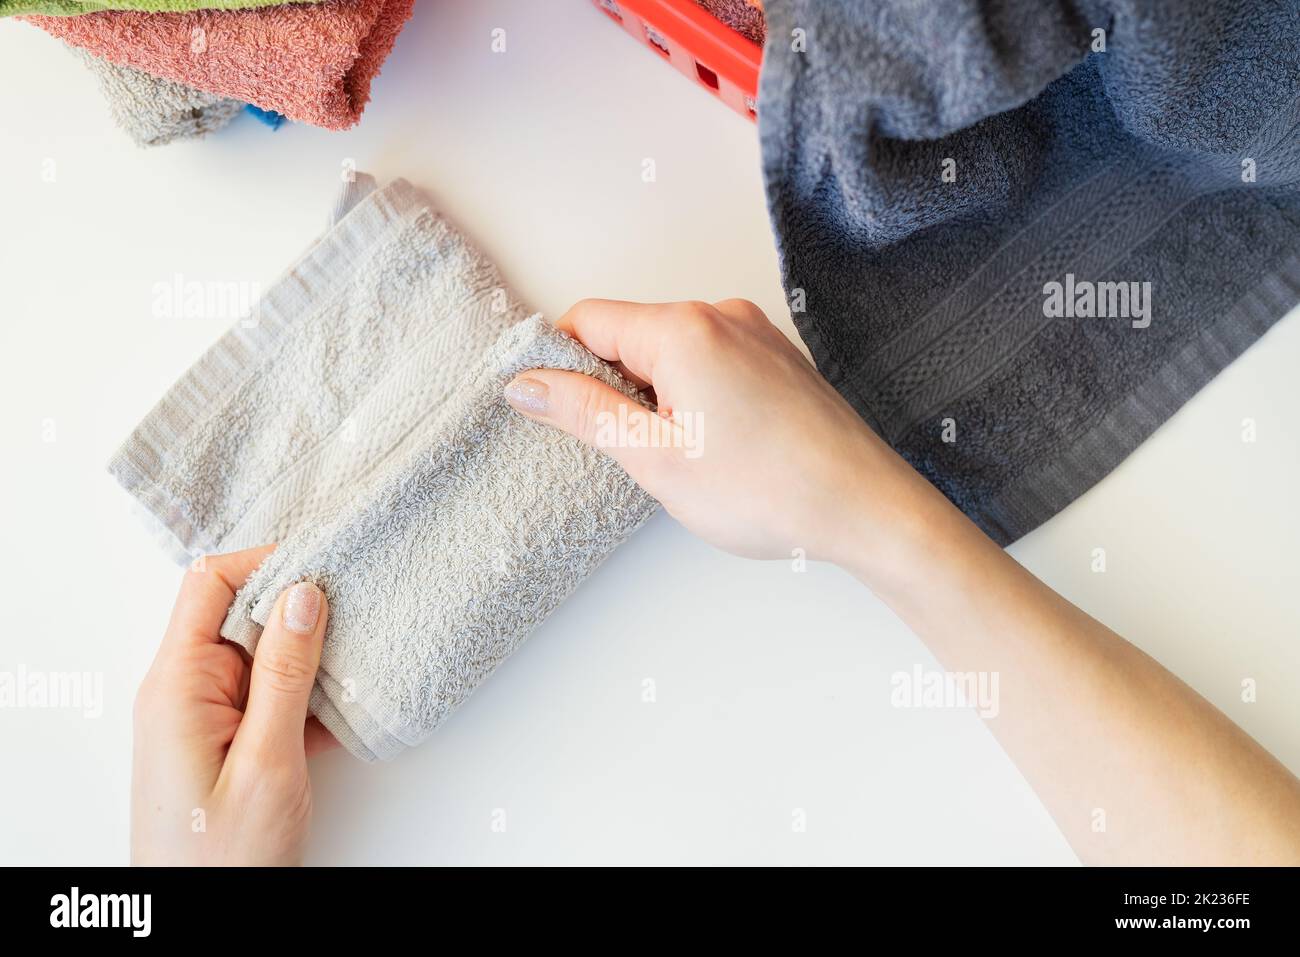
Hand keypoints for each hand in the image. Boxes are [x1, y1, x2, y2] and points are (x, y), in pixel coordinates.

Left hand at [131, 546, 335, 865]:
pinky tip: (346, 705)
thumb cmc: (223, 858)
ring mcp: (206, 717)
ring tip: (362, 653)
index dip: (265, 563)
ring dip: (310, 655)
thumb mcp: (266, 761)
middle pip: (239, 614)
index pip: (208, 584)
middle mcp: (184, 692)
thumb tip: (302, 593)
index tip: (324, 563)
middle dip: (299, 607)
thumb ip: (284, 674)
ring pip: (262, 655)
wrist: (201, 924)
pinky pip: (269, 695)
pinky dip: (308, 694)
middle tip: (358, 605)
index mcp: (177, 685)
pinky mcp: (228, 743)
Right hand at [504, 298, 934, 567]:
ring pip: (672, 351)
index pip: (588, 319)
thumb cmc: (769, 491)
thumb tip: (525, 384)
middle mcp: (721, 314)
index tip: (558, 410)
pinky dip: (695, 395)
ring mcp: (756, 332)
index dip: (560, 363)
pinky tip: (718, 446)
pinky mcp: (778, 357)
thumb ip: (582, 412)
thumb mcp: (654, 458)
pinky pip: (712, 360)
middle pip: (631, 334)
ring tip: (688, 456)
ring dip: (657, 396)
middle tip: (636, 451)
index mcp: (683, 328)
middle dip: (614, 387)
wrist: (867, 509)